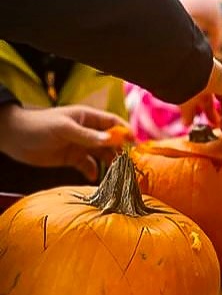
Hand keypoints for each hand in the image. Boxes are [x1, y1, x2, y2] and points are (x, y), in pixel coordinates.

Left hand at [0, 104, 128, 180]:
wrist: (13, 137)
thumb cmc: (38, 126)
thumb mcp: (64, 128)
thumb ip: (87, 136)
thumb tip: (112, 141)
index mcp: (88, 118)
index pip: (113, 123)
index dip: (125, 132)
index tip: (136, 144)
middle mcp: (87, 131)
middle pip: (111, 140)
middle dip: (121, 151)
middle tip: (130, 163)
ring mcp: (80, 145)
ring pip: (101, 154)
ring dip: (109, 162)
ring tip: (116, 173)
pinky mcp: (71, 158)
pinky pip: (88, 165)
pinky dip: (93, 171)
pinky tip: (95, 177)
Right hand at [179, 58, 221, 132]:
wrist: (191, 74)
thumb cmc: (183, 88)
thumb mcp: (185, 105)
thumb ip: (187, 114)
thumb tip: (186, 125)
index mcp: (200, 85)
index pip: (206, 100)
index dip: (207, 113)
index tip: (206, 125)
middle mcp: (213, 84)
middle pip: (219, 101)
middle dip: (218, 115)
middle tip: (216, 127)